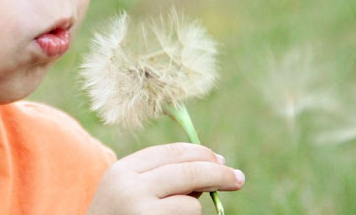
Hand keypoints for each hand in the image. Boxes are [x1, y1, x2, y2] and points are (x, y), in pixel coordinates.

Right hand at [87, 143, 244, 214]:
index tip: (220, 159)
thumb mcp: (129, 192)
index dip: (199, 153)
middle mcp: (130, 187)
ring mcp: (141, 212)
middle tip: (238, 178)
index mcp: (123, 170)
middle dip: (217, 173)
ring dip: (193, 211)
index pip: (170, 152)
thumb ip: (161, 178)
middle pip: (186, 171)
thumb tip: (210, 167)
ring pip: (191, 203)